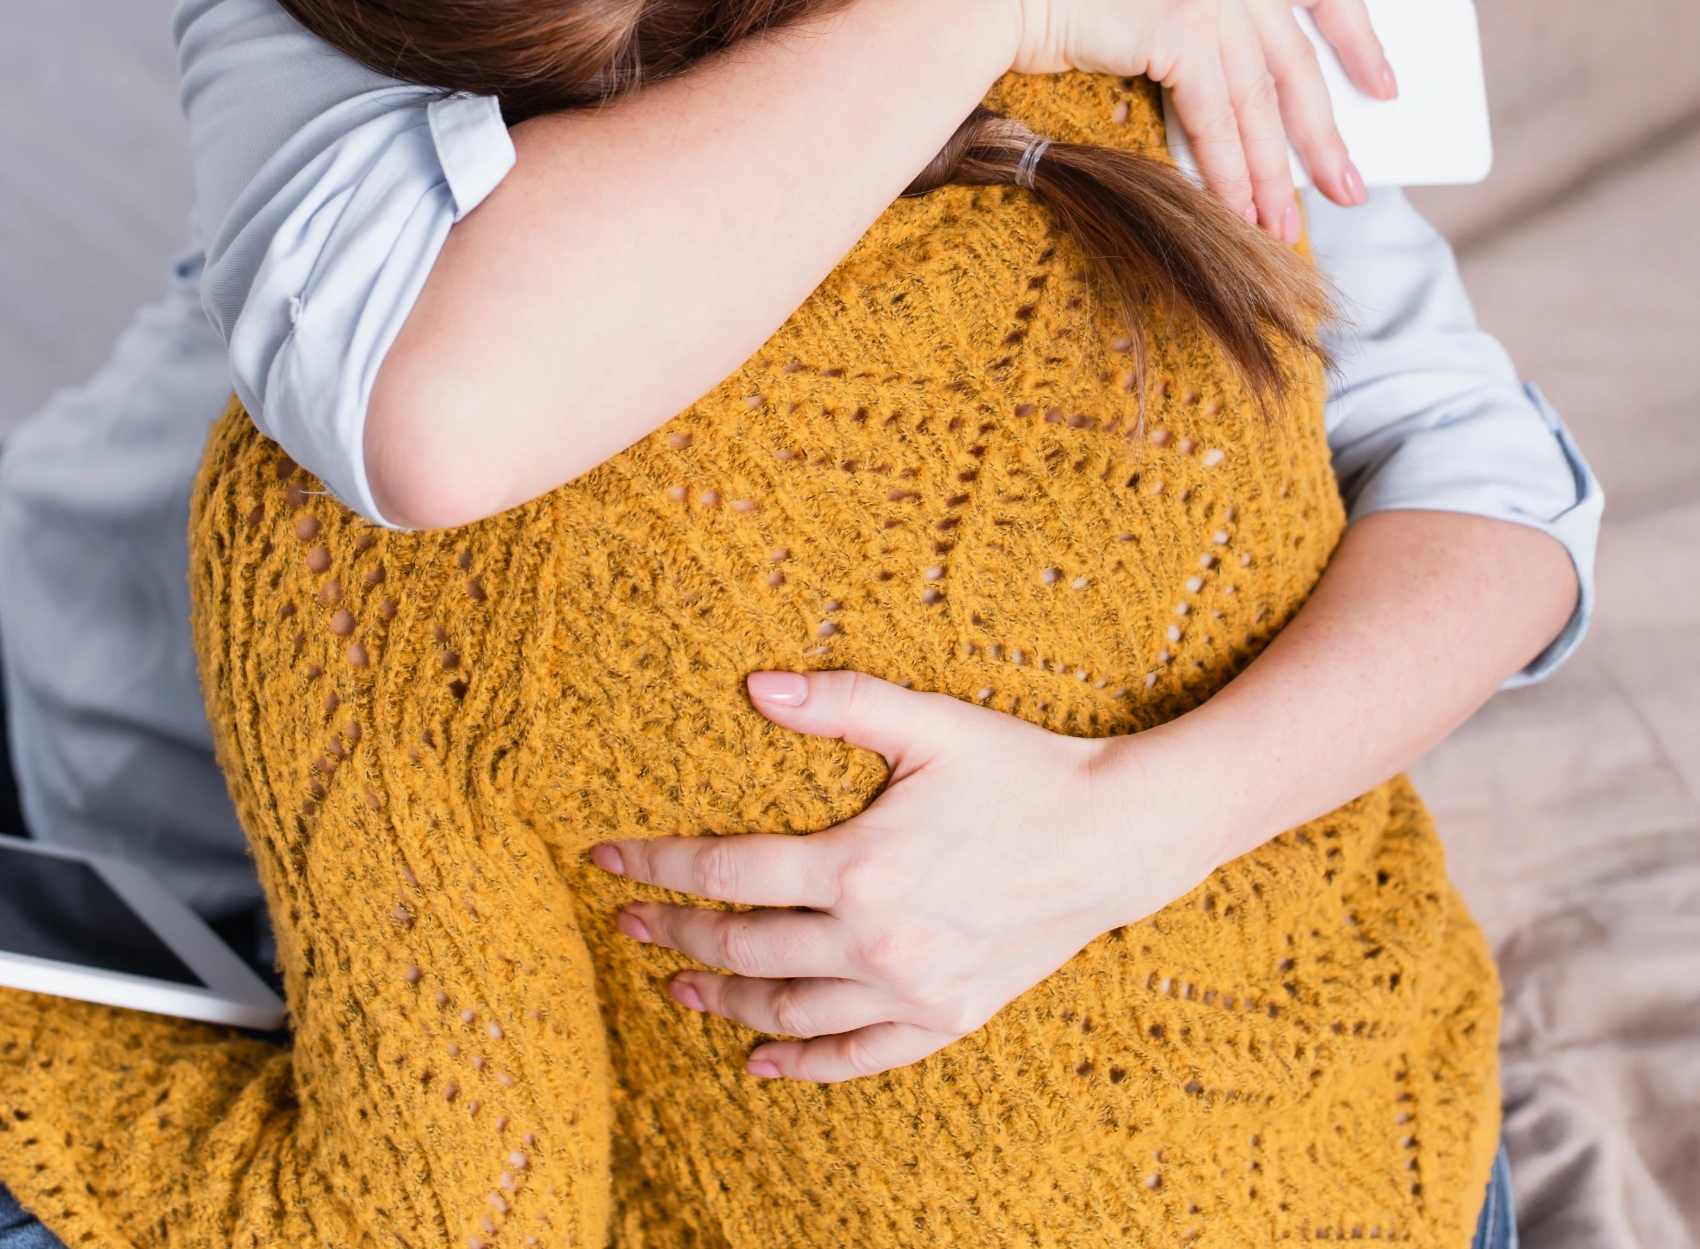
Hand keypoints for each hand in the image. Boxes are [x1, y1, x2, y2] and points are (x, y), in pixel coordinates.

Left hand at [591, 670, 1210, 1083]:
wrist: (1113, 838)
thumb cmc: (1020, 769)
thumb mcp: (930, 723)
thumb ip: (840, 703)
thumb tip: (756, 685)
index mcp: (860, 865)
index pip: (730, 869)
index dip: (660, 865)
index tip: (607, 860)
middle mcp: (877, 941)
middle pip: (745, 948)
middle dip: (675, 935)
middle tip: (626, 926)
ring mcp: (911, 990)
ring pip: (790, 1008)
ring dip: (723, 1002)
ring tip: (676, 988)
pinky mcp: (945, 1017)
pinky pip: (858, 1056)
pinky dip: (803, 1062)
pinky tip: (762, 1060)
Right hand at [995, 0, 1392, 238]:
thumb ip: (1198, 9)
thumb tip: (1248, 102)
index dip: (1358, 37)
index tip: (1383, 87)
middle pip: (1294, 58)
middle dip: (1321, 135)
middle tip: (1346, 189)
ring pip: (1257, 98)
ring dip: (1270, 171)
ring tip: (1279, 223)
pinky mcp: (1182, 23)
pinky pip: (1219, 115)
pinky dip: (1230, 169)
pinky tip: (1235, 205)